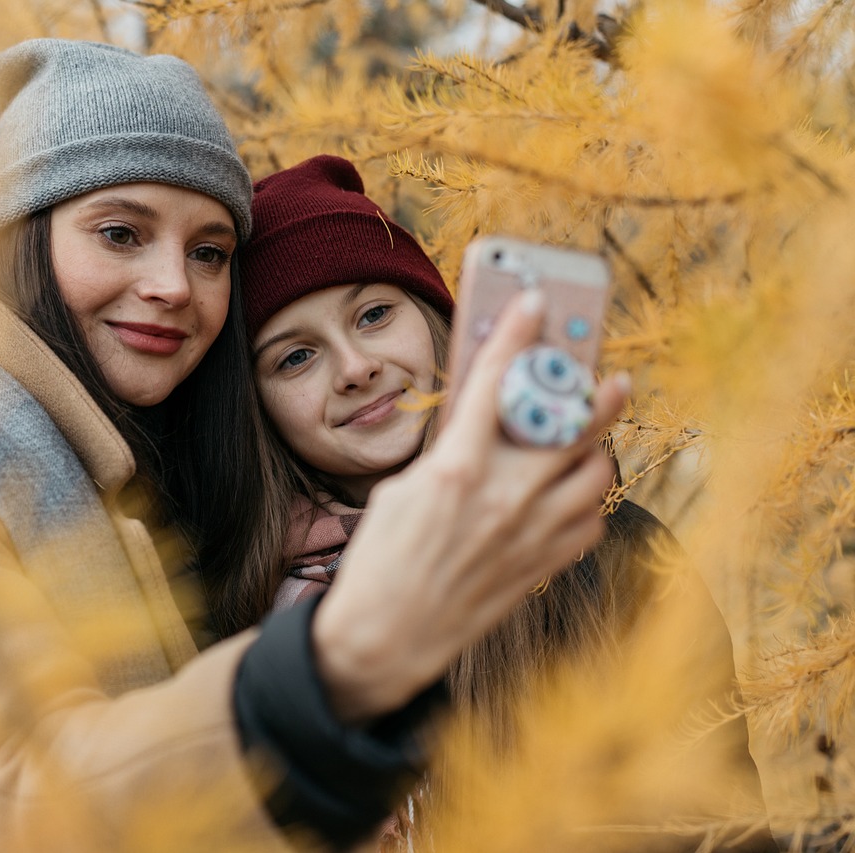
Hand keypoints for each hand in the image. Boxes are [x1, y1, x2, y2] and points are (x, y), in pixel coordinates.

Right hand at [312, 289, 628, 722]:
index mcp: (457, 469)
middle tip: (610, 379)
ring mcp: (530, 535)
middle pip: (573, 426)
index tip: (535, 303)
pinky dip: (585, 504)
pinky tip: (567, 499)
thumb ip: (449, 453)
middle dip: (597, 393)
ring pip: (595, 474)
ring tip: (583, 443)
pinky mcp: (542, 568)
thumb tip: (482, 424)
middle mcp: (503, 497)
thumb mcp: (401, 490)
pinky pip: (590, 522)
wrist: (386, 637)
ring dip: (594, 451)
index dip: (517, 333)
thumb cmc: (383, 562)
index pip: (494, 381)